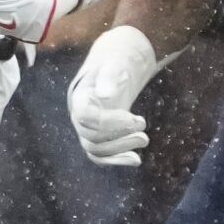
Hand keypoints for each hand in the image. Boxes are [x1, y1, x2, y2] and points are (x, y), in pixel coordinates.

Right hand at [67, 25, 163, 166]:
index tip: (132, 116)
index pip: (85, 117)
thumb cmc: (116, 63)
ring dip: (121, 148)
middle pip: (90, 137)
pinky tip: (136, 160)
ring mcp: (88, 128)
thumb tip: (105, 95)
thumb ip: (109, 78)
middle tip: (143, 126)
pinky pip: (102, 156)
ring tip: (144, 139)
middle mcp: (79, 116)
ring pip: (96, 150)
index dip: (108, 122)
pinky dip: (117, 160)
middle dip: (119, 135)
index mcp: (79, 97)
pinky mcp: (100, 137)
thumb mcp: (114, 64)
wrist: (117, 68)